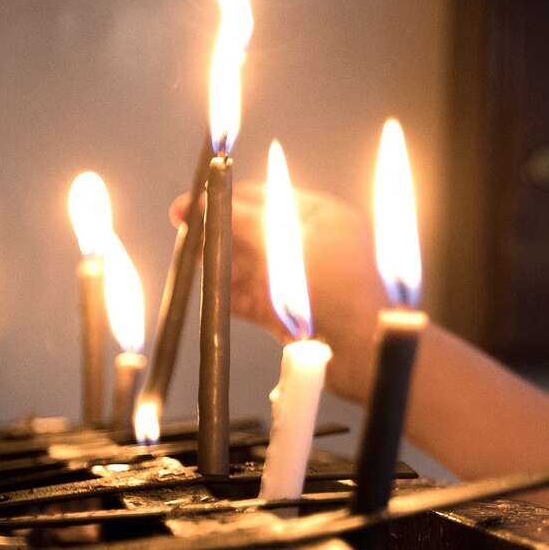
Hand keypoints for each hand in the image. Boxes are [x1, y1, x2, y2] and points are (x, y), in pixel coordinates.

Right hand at [170, 183, 388, 399]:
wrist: (366, 352)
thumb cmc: (343, 287)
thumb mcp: (293, 242)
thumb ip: (248, 220)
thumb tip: (207, 200)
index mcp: (321, 218)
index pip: (267, 199)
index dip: (228, 198)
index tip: (194, 199)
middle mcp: (308, 247)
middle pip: (251, 232)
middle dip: (218, 231)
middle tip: (182, 227)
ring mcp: (295, 283)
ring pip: (245, 266)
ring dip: (218, 261)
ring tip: (191, 257)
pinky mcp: (284, 316)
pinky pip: (246, 298)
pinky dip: (226, 293)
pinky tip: (206, 286)